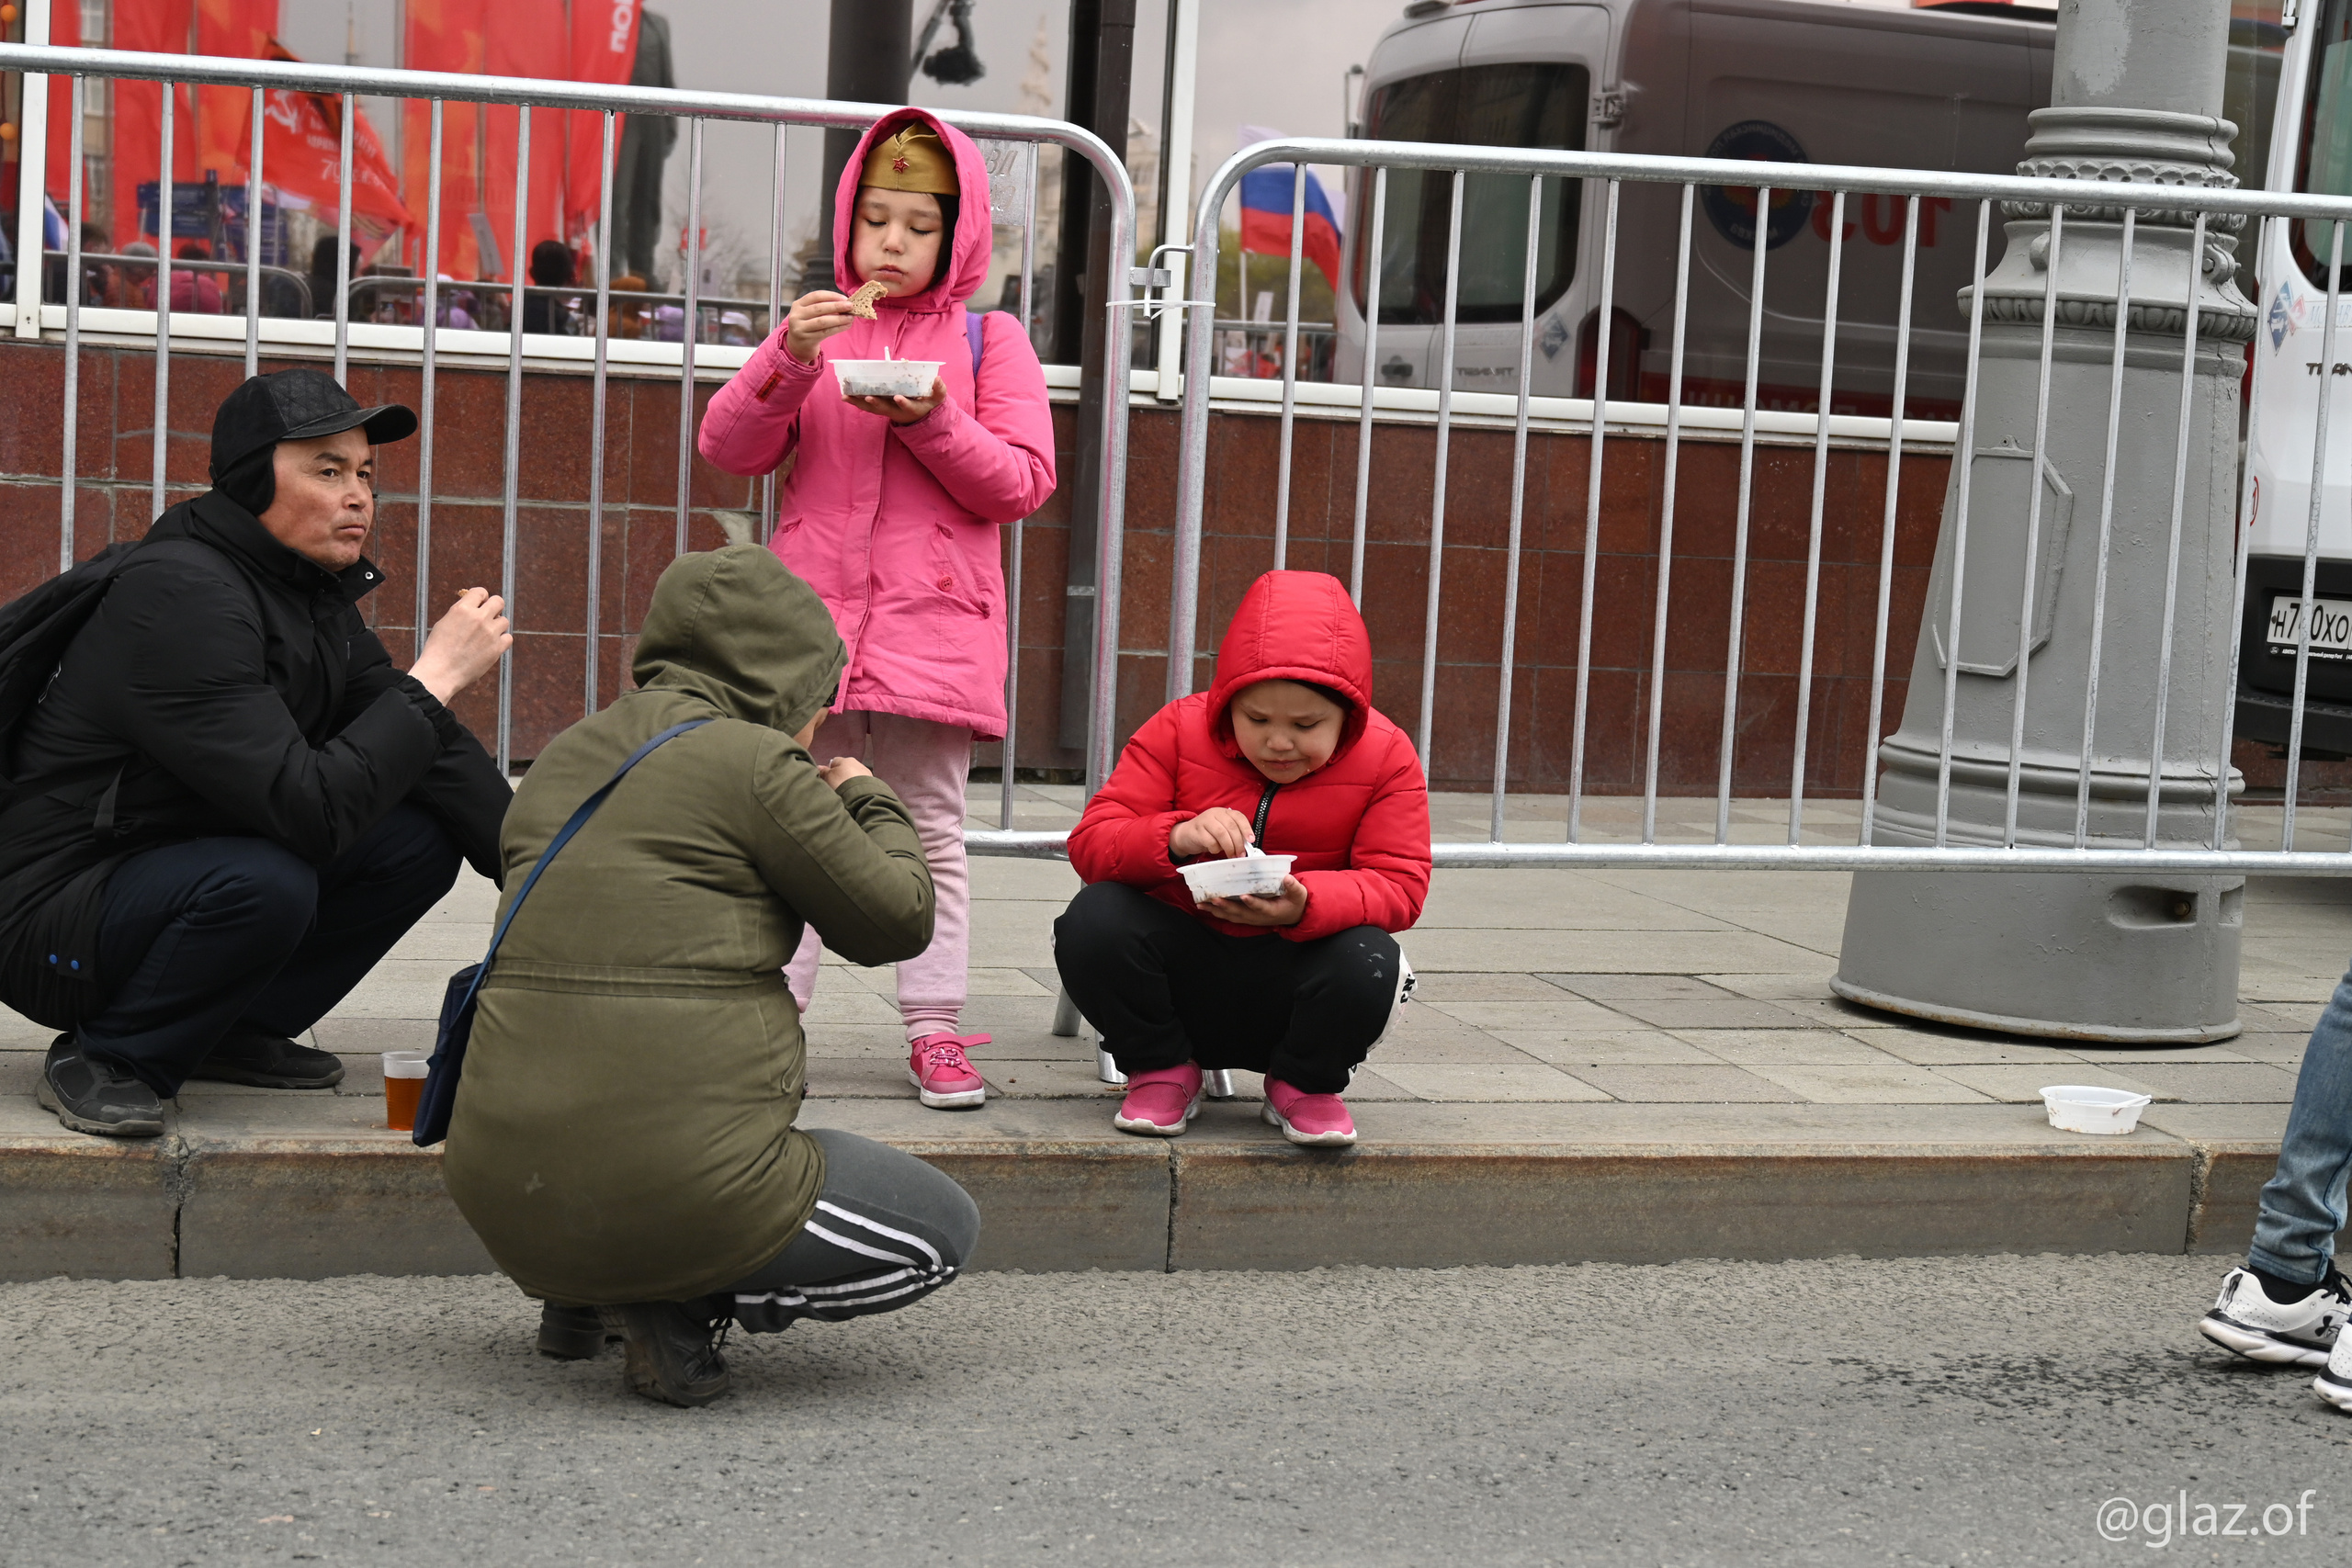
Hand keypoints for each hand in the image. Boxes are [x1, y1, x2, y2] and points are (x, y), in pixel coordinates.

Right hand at [409, 587, 511, 703]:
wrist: (440, 672)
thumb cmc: (438, 649)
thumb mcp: (444, 623)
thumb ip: (461, 613)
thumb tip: (473, 605)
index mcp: (462, 609)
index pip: (480, 592)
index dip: (481, 598)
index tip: (480, 605)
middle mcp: (478, 618)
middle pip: (498, 601)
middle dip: (494, 607)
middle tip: (488, 617)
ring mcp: (489, 633)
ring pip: (504, 621)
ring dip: (497, 626)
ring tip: (486, 636)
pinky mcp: (496, 648)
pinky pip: (508, 638)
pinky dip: (502, 641)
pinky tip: (492, 645)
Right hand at [783, 290, 857, 363]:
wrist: (798, 345)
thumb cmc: (808, 325)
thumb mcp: (810, 313)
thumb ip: (823, 306)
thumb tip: (845, 302)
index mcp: (798, 304)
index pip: (815, 296)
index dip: (831, 296)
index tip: (844, 298)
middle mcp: (796, 315)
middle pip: (819, 308)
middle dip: (836, 306)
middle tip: (850, 306)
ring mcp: (800, 328)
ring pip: (822, 321)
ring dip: (839, 319)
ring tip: (850, 317)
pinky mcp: (807, 339)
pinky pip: (825, 332)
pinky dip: (838, 328)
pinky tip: (846, 325)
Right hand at [818, 755, 872, 790]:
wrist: (861, 794)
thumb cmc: (842, 783)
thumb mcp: (828, 777)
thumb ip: (823, 771)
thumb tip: (819, 767)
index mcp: (846, 759)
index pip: (834, 762)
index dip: (829, 770)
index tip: (826, 779)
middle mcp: (857, 763)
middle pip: (845, 769)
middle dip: (840, 777)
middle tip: (834, 787)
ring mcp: (866, 773)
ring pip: (853, 776)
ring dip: (849, 782)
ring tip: (845, 792)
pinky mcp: (872, 782)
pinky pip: (860, 783)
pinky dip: (856, 787)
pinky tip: (853, 794)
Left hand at [843, 376, 947, 425]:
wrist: (920, 415)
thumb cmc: (928, 403)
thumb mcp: (937, 398)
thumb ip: (938, 389)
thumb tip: (937, 378)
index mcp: (912, 409)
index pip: (908, 407)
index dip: (903, 403)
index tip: (898, 397)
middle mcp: (897, 411)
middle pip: (885, 409)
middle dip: (877, 404)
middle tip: (869, 398)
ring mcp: (887, 410)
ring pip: (872, 408)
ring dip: (860, 403)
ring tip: (846, 397)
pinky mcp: (880, 408)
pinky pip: (867, 406)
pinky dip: (856, 401)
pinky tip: (845, 396)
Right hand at [1168, 807, 1254, 861]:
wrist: (1186, 834)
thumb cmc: (1208, 833)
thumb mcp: (1222, 830)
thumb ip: (1233, 834)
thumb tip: (1246, 845)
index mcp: (1224, 812)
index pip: (1239, 817)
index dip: (1246, 829)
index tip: (1251, 840)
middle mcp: (1215, 813)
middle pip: (1231, 827)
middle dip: (1238, 843)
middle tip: (1240, 854)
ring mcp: (1205, 821)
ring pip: (1222, 834)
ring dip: (1229, 847)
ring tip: (1231, 855)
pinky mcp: (1197, 831)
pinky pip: (1210, 842)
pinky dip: (1215, 849)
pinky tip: (1214, 850)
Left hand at [1201, 876, 1308, 927]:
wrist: (1293, 915)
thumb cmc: (1294, 902)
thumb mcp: (1298, 894)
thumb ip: (1293, 887)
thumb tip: (1288, 878)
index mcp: (1271, 910)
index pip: (1261, 907)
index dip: (1252, 903)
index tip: (1244, 896)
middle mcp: (1258, 917)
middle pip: (1240, 913)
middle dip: (1226, 906)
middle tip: (1214, 899)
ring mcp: (1250, 918)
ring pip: (1231, 916)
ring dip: (1217, 910)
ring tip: (1203, 904)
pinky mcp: (1246, 917)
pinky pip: (1229, 916)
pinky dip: (1217, 912)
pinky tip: (1206, 906)